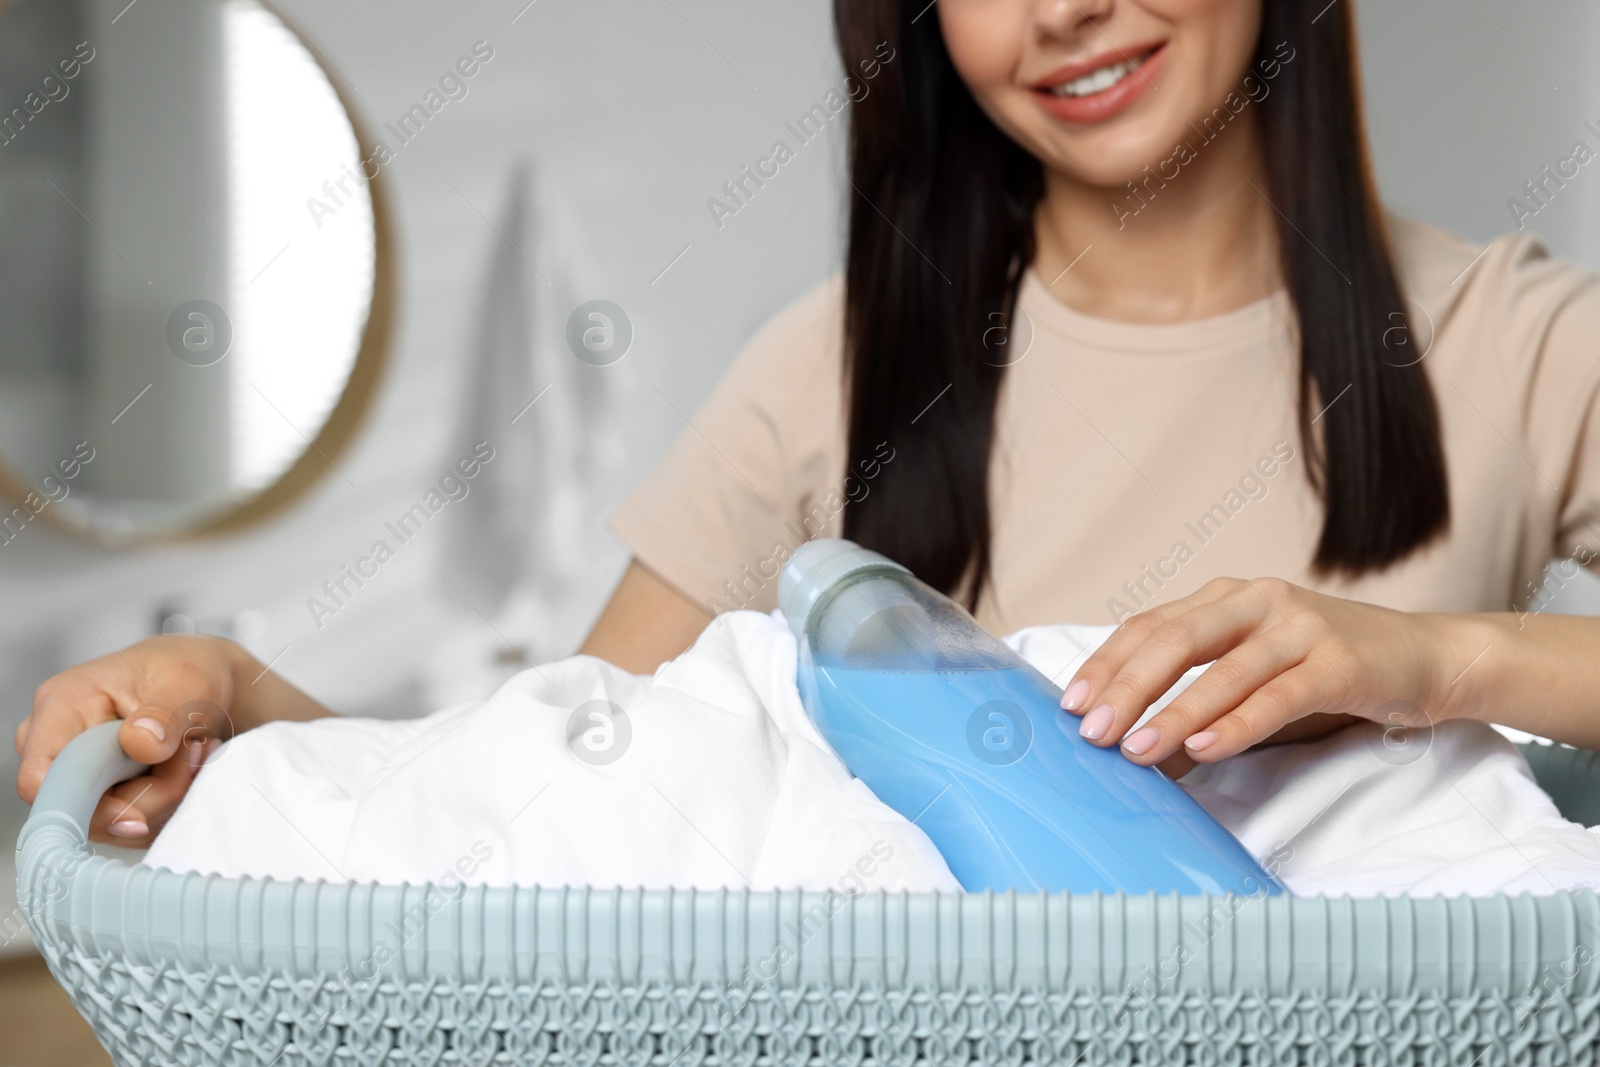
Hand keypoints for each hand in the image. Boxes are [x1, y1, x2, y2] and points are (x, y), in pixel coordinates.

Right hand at [15, 636, 250, 845]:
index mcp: (61, 705)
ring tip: (193, 751)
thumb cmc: (187, 670)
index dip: (82, 806)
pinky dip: (167, 803)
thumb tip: (137, 744)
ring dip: (165, 796)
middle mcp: (56, 744)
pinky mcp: (100, 795)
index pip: (39, 779)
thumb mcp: (187, 681)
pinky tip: (186, 766)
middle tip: (192, 753)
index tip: (139, 815)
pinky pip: (130, 824)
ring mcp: (76, 773)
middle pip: (82, 809)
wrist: (206, 681)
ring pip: (112, 822)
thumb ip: (164, 714)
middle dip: (149, 794)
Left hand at [1058, 577, 1456, 771]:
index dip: (1106, 664)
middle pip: (1174, 640)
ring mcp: (1300, 627)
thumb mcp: (1255, 683)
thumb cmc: (1329, 674)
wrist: (1430, 659)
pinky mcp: (1340, 661)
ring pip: (1223, 670)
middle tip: (1091, 731)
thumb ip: (1200, 706)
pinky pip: (1277, 695)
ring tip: (1136, 751)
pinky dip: (1236, 724)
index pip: (1149, 626)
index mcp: (1227, 599)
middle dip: (1126, 688)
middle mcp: (1258, 601)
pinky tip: (1203, 750)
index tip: (1068, 704)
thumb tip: (1140, 756)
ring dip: (1173, 714)